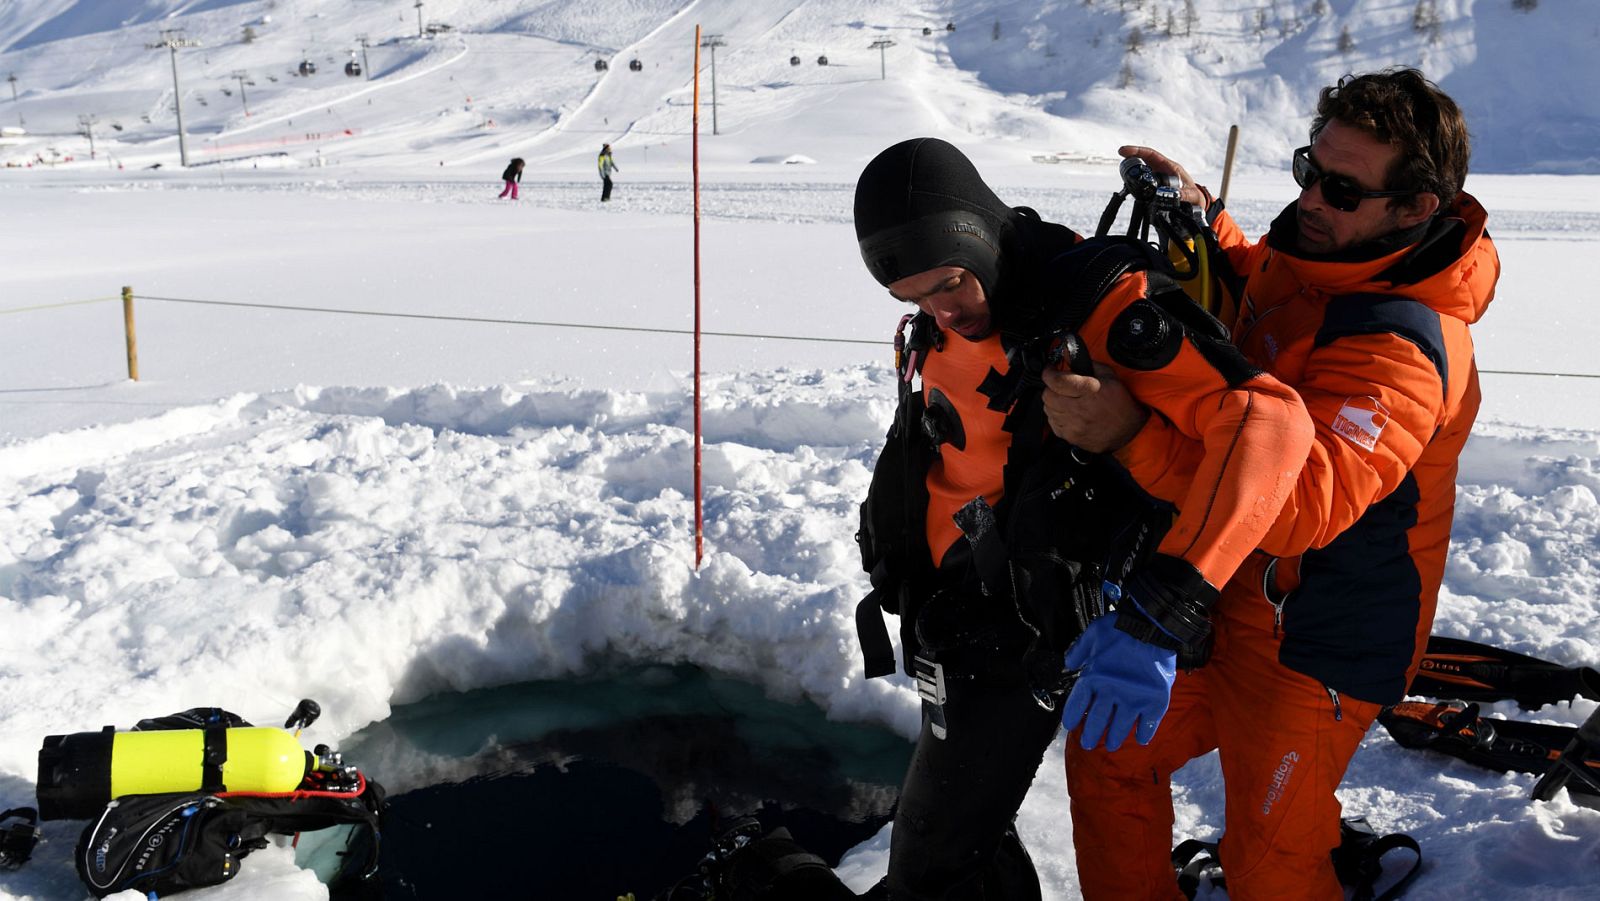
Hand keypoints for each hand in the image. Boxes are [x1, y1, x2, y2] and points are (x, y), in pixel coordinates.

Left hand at [1041, 364, 1148, 453]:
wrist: (1130, 431)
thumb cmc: (1121, 403)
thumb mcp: (1109, 376)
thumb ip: (1086, 363)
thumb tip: (1066, 353)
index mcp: (1088, 391)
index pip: (1056, 381)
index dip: (1048, 373)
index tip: (1050, 370)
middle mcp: (1078, 410)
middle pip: (1048, 396)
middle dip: (1051, 387)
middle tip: (1060, 385)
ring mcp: (1074, 426)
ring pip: (1048, 410)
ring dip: (1053, 402)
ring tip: (1067, 400)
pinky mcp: (1071, 437)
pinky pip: (1053, 424)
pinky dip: (1057, 416)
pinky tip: (1069, 413)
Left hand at [1061, 614, 1176, 750]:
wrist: (1152, 626)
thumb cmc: (1120, 628)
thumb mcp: (1092, 634)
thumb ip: (1078, 651)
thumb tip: (1068, 664)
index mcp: (1094, 678)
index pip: (1077, 704)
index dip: (1072, 717)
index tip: (1070, 726)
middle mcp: (1111, 692)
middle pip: (1097, 721)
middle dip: (1090, 735)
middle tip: (1088, 744)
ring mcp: (1134, 699)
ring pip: (1121, 726)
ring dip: (1114, 738)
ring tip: (1111, 745)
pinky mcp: (1155, 701)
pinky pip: (1148, 724)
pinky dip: (1144, 734)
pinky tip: (1140, 740)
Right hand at [1118, 145, 1203, 205]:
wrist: (1195, 204)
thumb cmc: (1194, 196)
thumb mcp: (1192, 195)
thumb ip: (1185, 195)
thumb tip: (1176, 194)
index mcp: (1169, 167)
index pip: (1151, 155)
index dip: (1137, 151)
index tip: (1124, 151)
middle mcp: (1161, 170)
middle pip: (1143, 160)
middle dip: (1131, 159)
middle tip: (1121, 161)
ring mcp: (1156, 178)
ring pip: (1141, 171)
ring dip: (1131, 172)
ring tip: (1124, 175)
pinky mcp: (1153, 187)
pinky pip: (1142, 182)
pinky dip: (1134, 183)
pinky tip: (1129, 187)